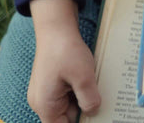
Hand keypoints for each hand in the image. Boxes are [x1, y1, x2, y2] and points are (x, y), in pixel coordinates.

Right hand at [28, 0, 99, 122]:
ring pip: (68, 104)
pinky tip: (91, 80)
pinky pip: (67, 93)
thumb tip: (93, 113)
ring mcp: (45, 91)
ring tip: (96, 87)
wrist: (56, 29)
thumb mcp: (83, 77)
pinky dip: (79, 89)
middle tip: (101, 100)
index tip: (96, 117)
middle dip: (83, 110)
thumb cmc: (66, 51)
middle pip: (65, 117)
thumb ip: (89, 99)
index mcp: (45, 105)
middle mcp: (41, 101)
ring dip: (83, 98)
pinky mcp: (51, 82)